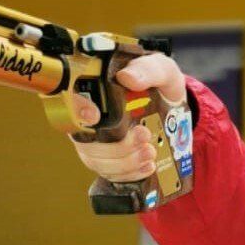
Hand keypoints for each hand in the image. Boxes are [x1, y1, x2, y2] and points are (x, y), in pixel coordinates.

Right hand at [70, 52, 186, 181]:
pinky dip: (129, 174)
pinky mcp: (108, 161)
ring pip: (98, 162)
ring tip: (150, 152)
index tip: (93, 116)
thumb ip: (147, 70)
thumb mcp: (160, 70)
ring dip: (125, 162)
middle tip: (144, 135)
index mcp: (94, 92)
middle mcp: (88, 120)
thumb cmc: (161, 85)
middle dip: (116, 146)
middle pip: (86, 142)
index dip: (75, 109)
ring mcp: (96, 143)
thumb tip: (127, 77)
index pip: (70, 101)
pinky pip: (110, 174)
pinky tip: (147, 166)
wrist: (175, 108)